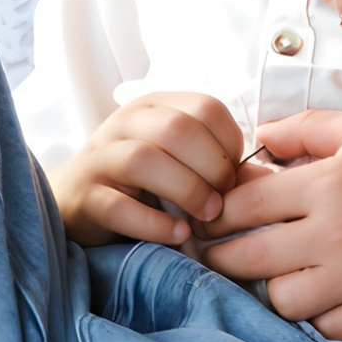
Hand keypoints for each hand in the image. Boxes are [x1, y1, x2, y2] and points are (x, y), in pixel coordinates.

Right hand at [48, 90, 244, 247]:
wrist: (75, 201)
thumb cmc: (140, 180)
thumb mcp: (178, 160)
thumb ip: (217, 163)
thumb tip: (266, 179)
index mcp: (155, 106)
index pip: (206, 108)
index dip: (229, 142)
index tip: (233, 175)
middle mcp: (125, 123)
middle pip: (177, 129)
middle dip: (210, 168)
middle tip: (222, 200)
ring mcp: (101, 158)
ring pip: (145, 160)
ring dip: (186, 191)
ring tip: (205, 217)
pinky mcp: (87, 197)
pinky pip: (120, 207)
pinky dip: (156, 224)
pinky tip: (178, 235)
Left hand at [202, 110, 341, 337]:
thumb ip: (304, 130)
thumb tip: (258, 137)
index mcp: (328, 186)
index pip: (244, 207)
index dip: (217, 213)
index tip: (209, 217)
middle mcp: (338, 236)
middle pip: (249, 259)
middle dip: (222, 256)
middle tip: (215, 253)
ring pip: (282, 301)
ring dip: (272, 286)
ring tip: (277, 271)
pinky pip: (324, 327)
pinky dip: (315, 313)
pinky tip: (319, 291)